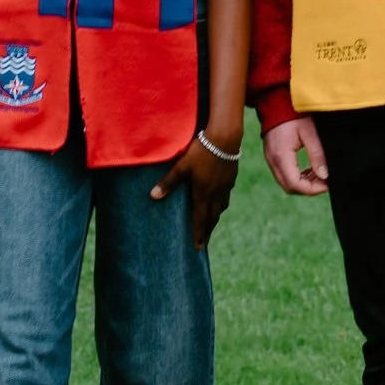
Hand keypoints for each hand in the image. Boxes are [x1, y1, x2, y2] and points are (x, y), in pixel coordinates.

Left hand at [153, 130, 239, 247]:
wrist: (225, 138)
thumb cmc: (201, 151)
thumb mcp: (182, 166)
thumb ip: (168, 182)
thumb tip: (153, 196)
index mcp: (204, 193)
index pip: (200, 219)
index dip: (199, 234)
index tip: (198, 247)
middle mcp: (217, 193)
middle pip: (213, 217)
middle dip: (208, 230)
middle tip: (204, 240)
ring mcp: (226, 186)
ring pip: (221, 206)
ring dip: (215, 216)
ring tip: (211, 220)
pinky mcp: (231, 177)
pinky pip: (226, 195)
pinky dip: (221, 202)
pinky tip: (219, 197)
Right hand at [263, 117, 329, 195]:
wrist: (275, 101)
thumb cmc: (293, 114)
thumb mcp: (309, 133)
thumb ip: (317, 154)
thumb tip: (324, 175)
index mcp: (282, 156)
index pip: (295, 184)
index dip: (313, 189)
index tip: (327, 184)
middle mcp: (273, 161)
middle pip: (290, 187)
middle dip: (309, 188)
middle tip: (325, 181)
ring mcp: (270, 159)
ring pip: (286, 182)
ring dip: (303, 183)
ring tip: (319, 174)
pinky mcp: (271, 156)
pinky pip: (283, 174)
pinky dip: (297, 176)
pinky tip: (309, 170)